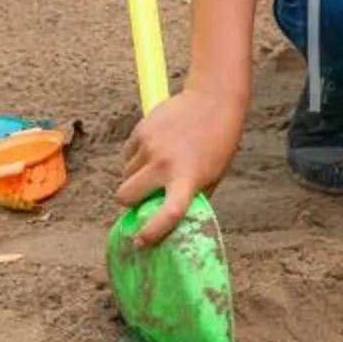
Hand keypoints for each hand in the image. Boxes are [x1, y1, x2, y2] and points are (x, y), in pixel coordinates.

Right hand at [115, 87, 239, 245]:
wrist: (214, 99)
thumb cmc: (217, 143)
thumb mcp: (212, 175)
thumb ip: (190, 197)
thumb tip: (168, 220)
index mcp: (188, 179)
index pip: (168, 214)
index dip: (151, 232)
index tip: (140, 242)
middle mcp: (165, 164)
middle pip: (125, 197)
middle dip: (130, 202)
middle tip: (143, 197)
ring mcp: (150, 147)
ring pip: (125, 175)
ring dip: (135, 177)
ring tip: (158, 165)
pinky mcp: (141, 131)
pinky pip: (126, 155)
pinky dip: (135, 158)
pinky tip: (156, 148)